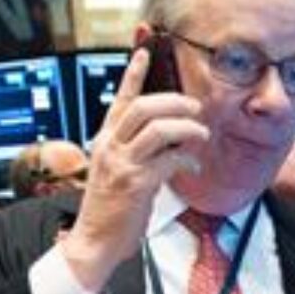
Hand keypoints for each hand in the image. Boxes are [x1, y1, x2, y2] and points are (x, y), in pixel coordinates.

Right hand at [60, 45, 208, 293]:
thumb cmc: (110, 210)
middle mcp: (110, 147)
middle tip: (195, 107)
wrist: (94, 242)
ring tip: (201, 134)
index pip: (119, 100)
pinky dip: (187, 159)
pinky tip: (194, 165)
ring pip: (157, 129)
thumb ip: (138, 153)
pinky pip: (168, 160)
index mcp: (105, 141)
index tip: (145, 51)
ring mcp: (122, 165)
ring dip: (186, 127)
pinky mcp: (136, 185)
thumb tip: (171, 142)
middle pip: (142, 107)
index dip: (133, 74)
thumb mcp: (118, 172)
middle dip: (174, 101)